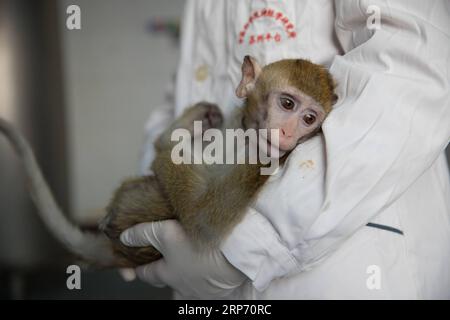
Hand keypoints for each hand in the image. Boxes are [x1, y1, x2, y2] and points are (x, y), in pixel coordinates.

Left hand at [120, 220, 245, 298]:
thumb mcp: (166, 233)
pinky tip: (211, 272)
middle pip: (168, 285)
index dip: (138, 268)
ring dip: (187, 281)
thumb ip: (143, 233)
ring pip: (188, 290)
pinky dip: (207, 282)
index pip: (147, 274)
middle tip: (167, 267)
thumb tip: (125, 237)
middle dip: (164, 278)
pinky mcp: (221, 291)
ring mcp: (202, 291)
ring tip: (191, 269)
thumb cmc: (198, 245)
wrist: (234, 255)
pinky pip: (209, 290)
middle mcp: (183, 287)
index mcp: (167, 274)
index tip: (134, 265)